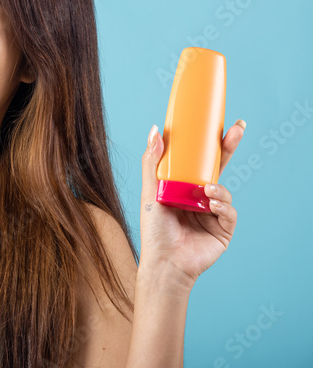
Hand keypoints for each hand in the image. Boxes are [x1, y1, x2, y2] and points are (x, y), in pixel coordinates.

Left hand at [138, 119, 245, 287]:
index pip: (198, 160)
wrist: (164, 263)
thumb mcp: (149, 191)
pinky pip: (230, 211)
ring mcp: (213, 212)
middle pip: (217, 168)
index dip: (208, 142)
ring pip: (223, 190)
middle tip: (237, 129)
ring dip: (218, 188)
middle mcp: (199, 197)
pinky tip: (212, 206)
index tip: (216, 122)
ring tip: (206, 192)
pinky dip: (223, 205)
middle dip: (228, 148)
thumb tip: (156, 130)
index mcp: (183, 187)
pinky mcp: (223, 228)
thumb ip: (152, 162)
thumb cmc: (155, 230)